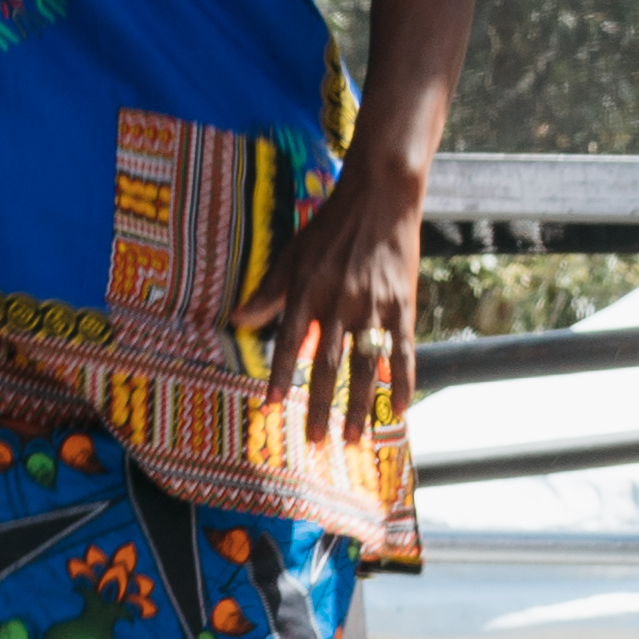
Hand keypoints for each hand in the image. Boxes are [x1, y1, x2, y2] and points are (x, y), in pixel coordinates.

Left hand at [253, 147, 422, 463]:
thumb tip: (236, 321)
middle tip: (316, 441)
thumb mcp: (292, 255)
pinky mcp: (402, 304)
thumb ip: (269, 292)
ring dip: (361, 405)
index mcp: (308, 290)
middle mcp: (339, 301)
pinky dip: (402, 380)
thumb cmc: (330, 229)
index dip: (281, 374)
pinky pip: (402, 350)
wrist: (379, 198)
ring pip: (366, 364)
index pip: (290, 341)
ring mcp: (374, 305)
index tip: (273, 405)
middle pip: (329, 362)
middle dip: (322, 405)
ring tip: (355, 438)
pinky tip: (400, 408)